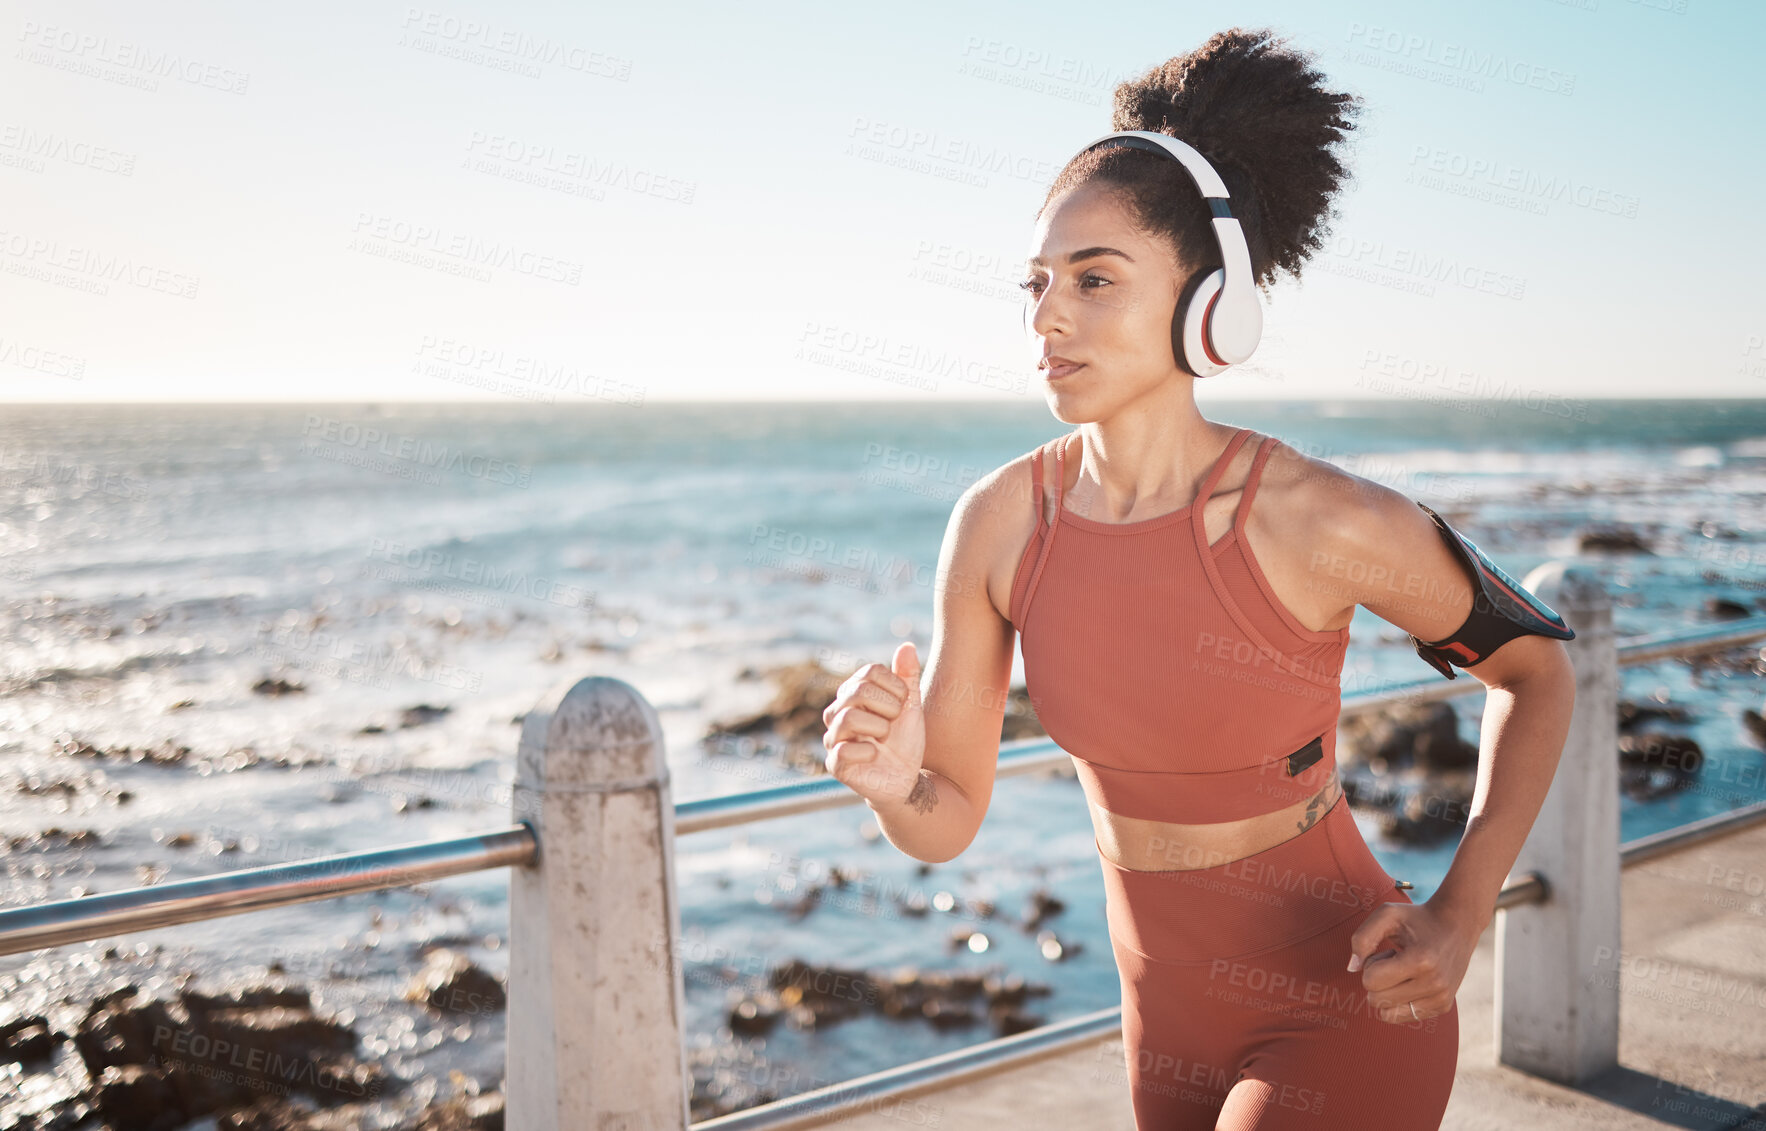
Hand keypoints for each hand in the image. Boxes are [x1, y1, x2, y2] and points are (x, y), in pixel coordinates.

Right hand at [821, 641, 926, 807]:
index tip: (903, 704)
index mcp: (853, 694)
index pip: (869, 673)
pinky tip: (874, 755)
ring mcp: (833, 738)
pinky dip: (868, 752)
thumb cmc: (904, 740)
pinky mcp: (834, 764)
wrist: (905, 778)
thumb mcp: (910, 706)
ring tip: (884, 738)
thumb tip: (906, 646)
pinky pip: (844, 751)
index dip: (895, 686)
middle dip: (888, 706)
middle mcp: (837, 713)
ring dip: (879, 728)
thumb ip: (907, 677)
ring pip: (849, 718)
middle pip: (857, 691)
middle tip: (894, 722)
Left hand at [1346, 897, 1477, 1025]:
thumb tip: (1352, 968)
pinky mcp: (1443, 1006)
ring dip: (1389, 992)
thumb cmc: (1416, 918)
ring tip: (1404, 972)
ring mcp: (1441, 998)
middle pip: (1377, 1000)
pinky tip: (1413, 980)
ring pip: (1388, 1015)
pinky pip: (1405, 1017)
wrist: (1457, 924)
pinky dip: (1400, 1001)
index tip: (1388, 951)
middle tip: (1394, 961)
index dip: (1371, 964)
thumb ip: (1362, 938)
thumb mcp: (1386, 915)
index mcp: (1420, 961)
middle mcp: (1434, 984)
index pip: (1370, 982)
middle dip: (1377, 980)